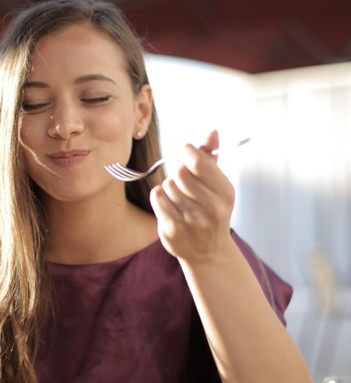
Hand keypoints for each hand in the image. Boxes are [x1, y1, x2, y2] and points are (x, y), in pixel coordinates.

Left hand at [149, 130, 235, 262]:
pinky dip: (160, 197)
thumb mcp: (217, 183)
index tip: (184, 154)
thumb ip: (211, 155)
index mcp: (225, 193)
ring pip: (167, 184)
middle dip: (177, 170)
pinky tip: (171, 206)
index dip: (185, 151)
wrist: (208, 252)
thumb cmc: (211, 209)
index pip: (197, 161)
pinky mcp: (172, 230)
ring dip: (170, 186)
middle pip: (179, 172)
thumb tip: (212, 131)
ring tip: (180, 197)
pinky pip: (157, 197)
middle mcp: (212, 208)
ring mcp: (192, 221)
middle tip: (182, 178)